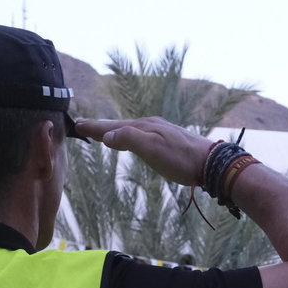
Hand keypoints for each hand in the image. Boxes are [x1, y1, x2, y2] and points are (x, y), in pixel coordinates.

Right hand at [73, 118, 215, 186]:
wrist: (210, 162)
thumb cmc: (180, 158)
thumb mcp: (152, 148)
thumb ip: (129, 139)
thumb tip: (108, 136)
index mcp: (143, 126)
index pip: (112, 127)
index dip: (95, 128)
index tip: (77, 125)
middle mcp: (150, 125)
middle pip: (119, 125)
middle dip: (101, 126)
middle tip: (83, 126)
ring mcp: (160, 132)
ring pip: (129, 129)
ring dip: (113, 130)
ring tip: (102, 132)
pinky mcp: (167, 140)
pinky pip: (139, 135)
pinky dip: (127, 136)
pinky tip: (131, 140)